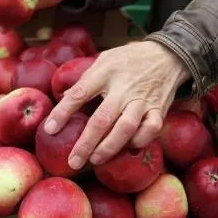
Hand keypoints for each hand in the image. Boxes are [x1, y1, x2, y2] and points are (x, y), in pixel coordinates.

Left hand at [43, 41, 189, 169]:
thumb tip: (62, 97)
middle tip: (73, 161)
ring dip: (109, 147)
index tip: (49, 130)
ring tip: (95, 160)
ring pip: (126, 128)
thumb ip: (86, 79)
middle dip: (86, 143)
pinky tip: (127, 148)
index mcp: (105, 72)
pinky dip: (138, 142)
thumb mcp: (104, 60)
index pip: (79, 93)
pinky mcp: (160, 109)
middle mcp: (124, 87)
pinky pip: (150, 130)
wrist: (167, 55)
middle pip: (102, 118)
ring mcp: (143, 100)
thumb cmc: (128, 60)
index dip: (62, 112)